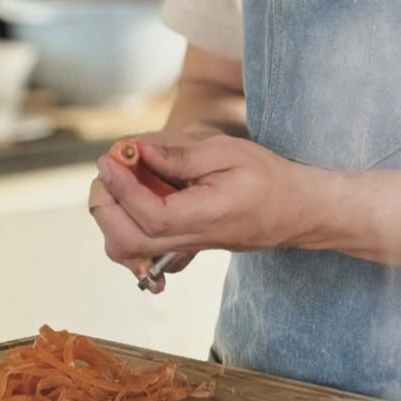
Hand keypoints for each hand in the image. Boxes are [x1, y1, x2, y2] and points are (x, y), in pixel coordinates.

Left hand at [91, 133, 322, 266]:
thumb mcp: (229, 153)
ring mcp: (186, 247)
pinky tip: (132, 194)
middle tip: (108, 169)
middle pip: (128, 242)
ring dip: (111, 216)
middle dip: (106, 206)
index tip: (109, 159)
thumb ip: (182, 155)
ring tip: (118, 179)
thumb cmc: (268, 178)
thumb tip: (140, 150)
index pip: (150, 214)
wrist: (294, 210)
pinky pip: (141, 247)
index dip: (123, 188)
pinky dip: (124, 224)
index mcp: (206, 217)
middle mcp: (191, 239)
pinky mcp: (183, 245)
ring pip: (129, 250)